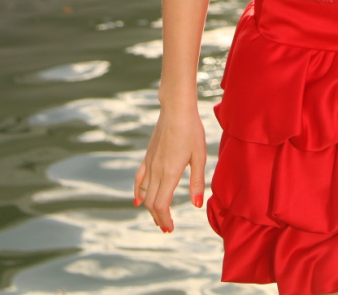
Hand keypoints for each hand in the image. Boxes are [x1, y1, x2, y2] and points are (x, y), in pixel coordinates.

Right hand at [133, 101, 206, 232]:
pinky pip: (138, 178)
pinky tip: (138, 200)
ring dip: (149, 208)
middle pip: (151, 202)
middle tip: (166, 228)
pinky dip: (137, 192)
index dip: (164, 219)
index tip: (170, 228)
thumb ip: (197, 182)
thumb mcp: (200, 157)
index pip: (161, 204)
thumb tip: (196, 205)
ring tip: (157, 218)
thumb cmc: (192, 131)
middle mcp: (156, 170)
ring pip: (144, 193)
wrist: (176, 109)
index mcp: (169, 172)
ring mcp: (149, 163)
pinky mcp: (147, 156)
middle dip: (158, 218)